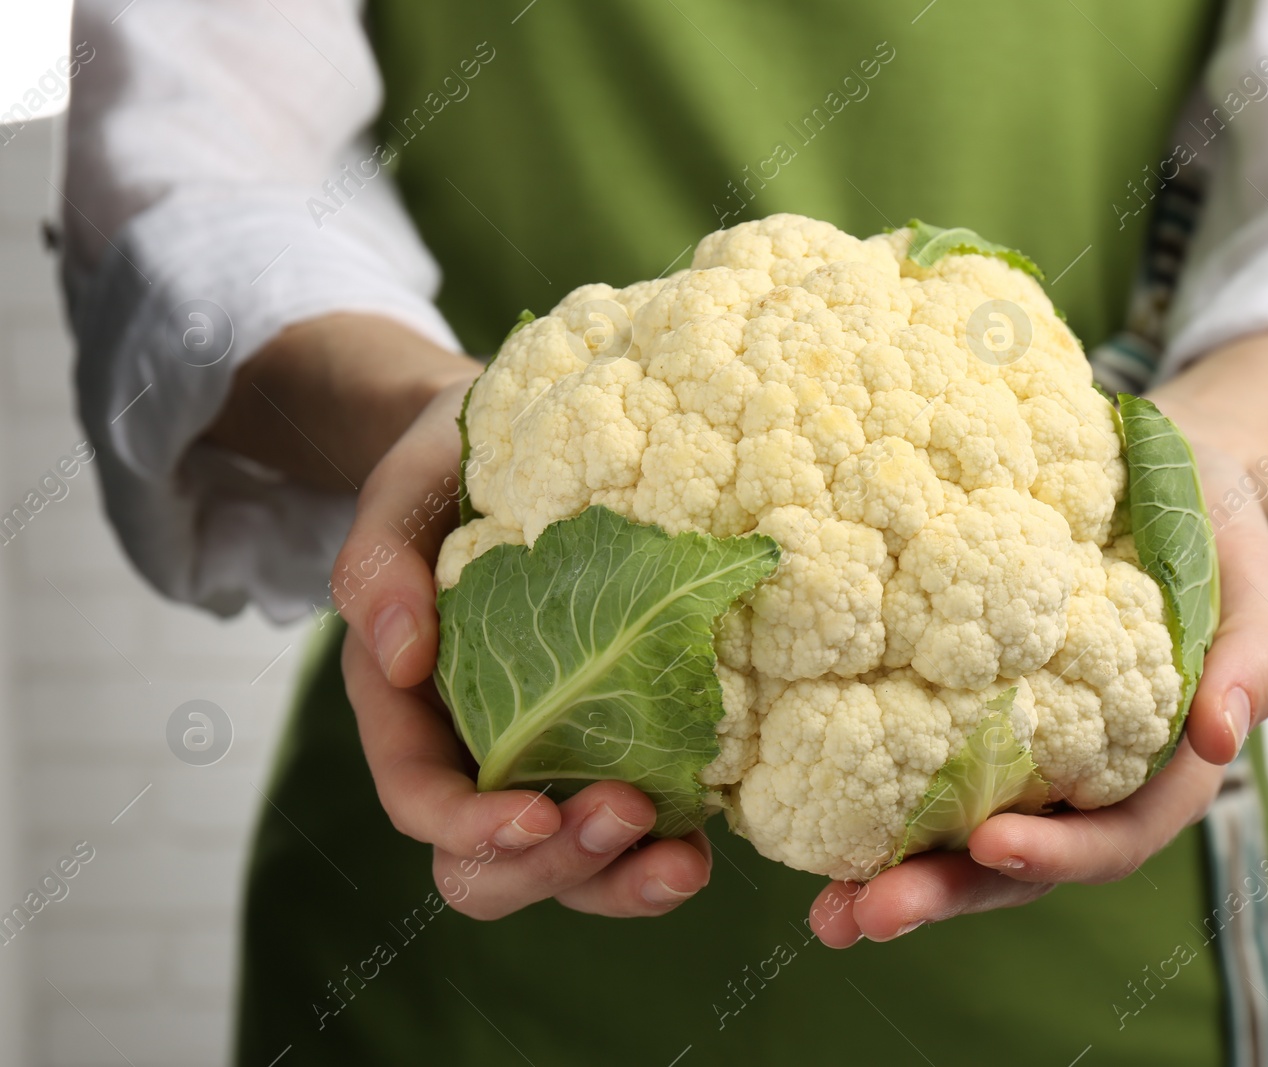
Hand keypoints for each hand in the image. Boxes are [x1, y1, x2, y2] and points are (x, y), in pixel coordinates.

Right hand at [322, 338, 711, 919]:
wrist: (528, 447)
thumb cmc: (455, 467)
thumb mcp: (404, 489)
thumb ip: (376, 564)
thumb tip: (401, 658)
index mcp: (411, 710)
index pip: (422, 799)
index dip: (468, 827)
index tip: (533, 814)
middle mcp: (478, 754)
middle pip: (494, 867)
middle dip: (556, 864)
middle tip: (628, 813)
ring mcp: (552, 763)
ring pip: (571, 871)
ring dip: (621, 883)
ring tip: (688, 864)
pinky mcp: (621, 751)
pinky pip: (638, 833)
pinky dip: (667, 852)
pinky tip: (712, 837)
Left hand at [807, 441, 1267, 946]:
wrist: (1155, 477)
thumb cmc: (1209, 524)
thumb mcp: (1253, 575)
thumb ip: (1254, 656)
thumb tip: (1224, 737)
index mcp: (1163, 762)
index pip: (1118, 833)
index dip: (1060, 854)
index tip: (991, 845)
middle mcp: (1088, 778)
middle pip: (1024, 863)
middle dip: (950, 894)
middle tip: (869, 913)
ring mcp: (1028, 758)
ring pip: (965, 842)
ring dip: (900, 882)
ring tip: (826, 914)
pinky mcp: (972, 721)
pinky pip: (925, 776)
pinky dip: (873, 813)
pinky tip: (807, 827)